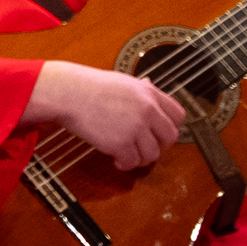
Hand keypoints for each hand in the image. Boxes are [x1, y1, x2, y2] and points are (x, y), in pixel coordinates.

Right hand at [24, 60, 184, 171]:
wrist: (68, 92)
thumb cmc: (90, 86)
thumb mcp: (122, 82)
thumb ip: (141, 90)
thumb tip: (150, 87)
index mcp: (149, 93)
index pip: (178, 115)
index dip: (170, 126)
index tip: (159, 132)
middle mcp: (147, 109)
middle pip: (170, 137)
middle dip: (159, 145)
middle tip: (145, 146)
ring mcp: (135, 127)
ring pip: (153, 154)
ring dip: (141, 158)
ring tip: (128, 154)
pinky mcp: (120, 143)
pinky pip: (132, 162)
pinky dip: (125, 164)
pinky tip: (116, 159)